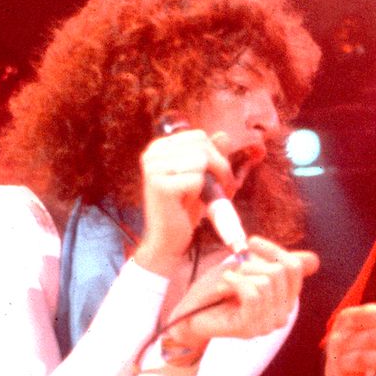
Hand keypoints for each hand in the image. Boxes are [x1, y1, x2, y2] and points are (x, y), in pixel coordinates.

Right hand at [135, 127, 238, 276]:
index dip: (217, 156)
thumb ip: (211, 155)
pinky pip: (197, 179)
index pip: (200, 136)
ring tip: (208, 197)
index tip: (220, 177)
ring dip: (214, 181)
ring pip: (202, 160)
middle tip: (223, 188)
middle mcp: (152, 155)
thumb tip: (224, 135)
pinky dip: (202, 194)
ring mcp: (153, 169)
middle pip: (203, 145)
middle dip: (220, 167)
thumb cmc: (184, 209)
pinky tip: (193, 204)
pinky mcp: (160, 186)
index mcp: (158, 148)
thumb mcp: (201, 177)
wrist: (167, 240)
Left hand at [166, 236, 319, 345]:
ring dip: (241, 274)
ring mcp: (267, 324)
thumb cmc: (217, 290)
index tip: (251, 243)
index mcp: (284, 299)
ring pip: (266, 282)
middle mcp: (282, 315)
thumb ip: (277, 263)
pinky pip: (253, 294)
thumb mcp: (248, 270)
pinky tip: (224, 284)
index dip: (273, 249)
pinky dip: (235, 282)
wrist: (190, 314)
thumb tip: (314, 260)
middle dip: (253, 263)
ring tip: (227, 280)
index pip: (294, 267)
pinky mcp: (250, 328)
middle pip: (281, 272)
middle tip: (233, 269)